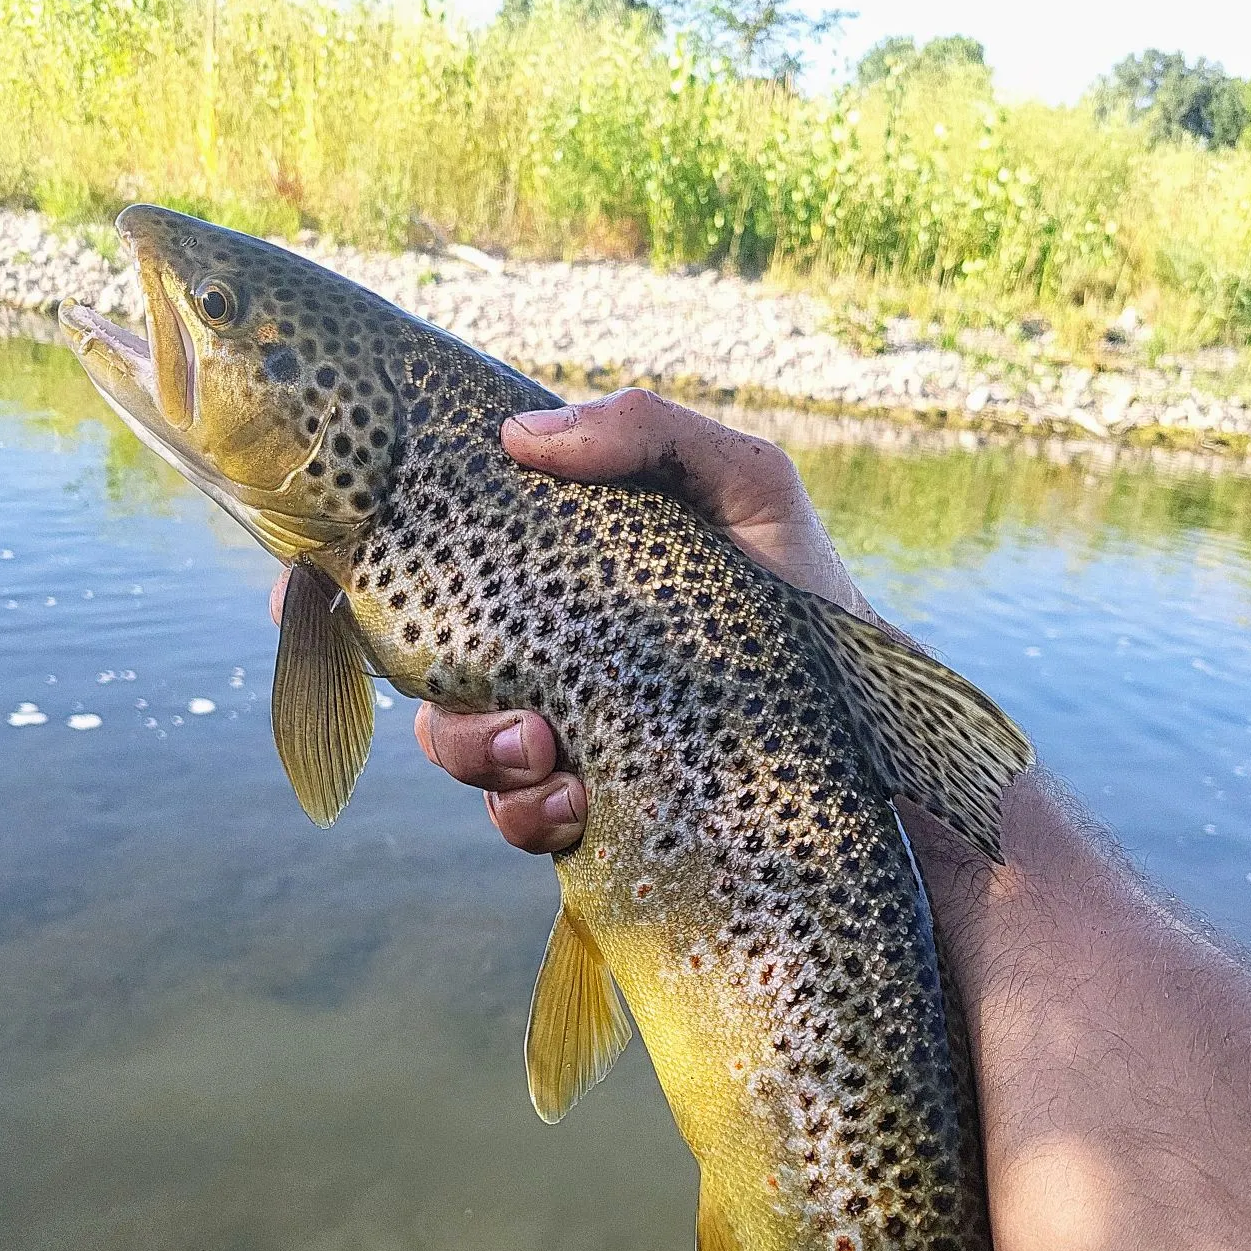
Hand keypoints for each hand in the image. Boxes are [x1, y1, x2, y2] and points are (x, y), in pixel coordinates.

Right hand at [415, 388, 872, 851]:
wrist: (869, 723)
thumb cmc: (804, 589)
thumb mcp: (747, 485)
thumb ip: (650, 433)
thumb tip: (518, 436)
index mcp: (566, 575)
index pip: (452, 571)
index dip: (399, 581)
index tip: (381, 594)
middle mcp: (550, 652)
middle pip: (435, 673)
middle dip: (447, 704)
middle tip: (525, 720)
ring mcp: (564, 733)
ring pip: (462, 748)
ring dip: (484, 758)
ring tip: (552, 758)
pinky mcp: (587, 805)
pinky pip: (516, 817)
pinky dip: (529, 814)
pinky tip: (581, 804)